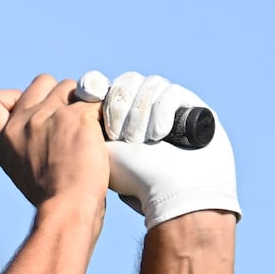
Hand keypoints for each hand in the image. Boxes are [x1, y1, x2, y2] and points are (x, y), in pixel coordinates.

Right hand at [0, 75, 108, 222]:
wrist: (68, 207)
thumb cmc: (50, 194)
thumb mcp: (20, 168)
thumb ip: (23, 141)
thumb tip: (42, 120)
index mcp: (3, 138)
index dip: (7, 97)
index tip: (21, 106)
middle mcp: (21, 122)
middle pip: (41, 82)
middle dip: (56, 95)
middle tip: (66, 124)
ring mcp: (48, 115)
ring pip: (70, 86)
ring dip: (80, 103)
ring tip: (85, 133)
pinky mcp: (76, 115)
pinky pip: (95, 99)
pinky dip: (101, 114)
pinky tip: (100, 135)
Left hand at [84, 70, 240, 228]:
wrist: (173, 191)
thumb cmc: (135, 178)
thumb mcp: (100, 150)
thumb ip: (88, 121)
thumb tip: (83, 92)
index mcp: (119, 118)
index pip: (106, 87)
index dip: (97, 87)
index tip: (90, 94)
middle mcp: (144, 110)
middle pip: (127, 82)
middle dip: (120, 106)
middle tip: (123, 136)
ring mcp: (169, 107)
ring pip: (149, 84)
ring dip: (141, 113)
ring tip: (145, 140)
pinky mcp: (192, 106)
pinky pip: (170, 91)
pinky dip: (162, 111)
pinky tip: (161, 133)